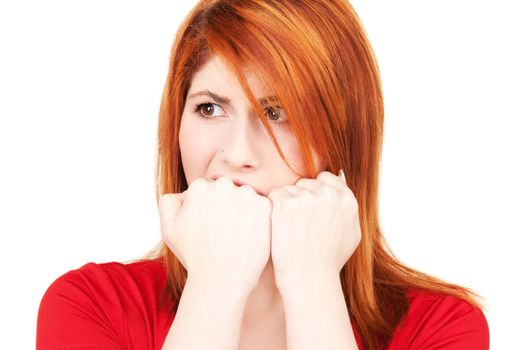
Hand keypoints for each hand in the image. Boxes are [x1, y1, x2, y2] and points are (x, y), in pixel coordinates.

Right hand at [158, 176, 271, 292]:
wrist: (221, 279)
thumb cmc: (194, 257)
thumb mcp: (169, 230)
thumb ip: (169, 203)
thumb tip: (185, 193)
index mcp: (199, 187)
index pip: (209, 190)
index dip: (210, 210)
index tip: (211, 229)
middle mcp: (222, 185)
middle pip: (228, 191)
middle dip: (228, 207)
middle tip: (225, 234)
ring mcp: (246, 194)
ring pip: (247, 198)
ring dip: (245, 212)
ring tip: (238, 237)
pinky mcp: (265, 207)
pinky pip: (265, 208)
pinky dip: (261, 220)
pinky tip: (251, 237)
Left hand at [267, 170, 360, 292]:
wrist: (309, 280)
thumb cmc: (329, 261)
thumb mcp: (351, 233)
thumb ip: (348, 204)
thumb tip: (341, 174)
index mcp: (346, 200)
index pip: (325, 178)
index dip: (314, 193)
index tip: (308, 212)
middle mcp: (329, 195)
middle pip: (305, 183)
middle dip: (299, 198)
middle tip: (298, 226)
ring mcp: (307, 198)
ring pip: (289, 189)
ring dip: (286, 204)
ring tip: (290, 230)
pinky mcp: (286, 204)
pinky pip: (275, 195)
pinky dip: (273, 209)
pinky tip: (279, 228)